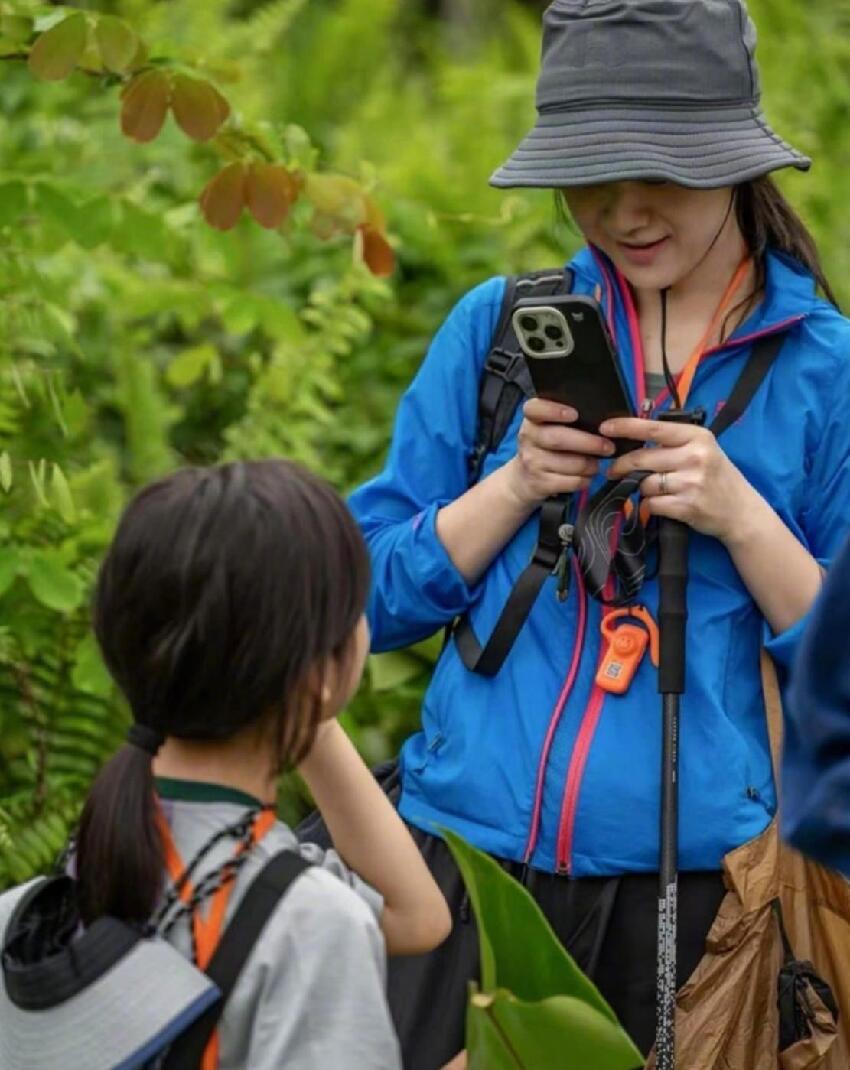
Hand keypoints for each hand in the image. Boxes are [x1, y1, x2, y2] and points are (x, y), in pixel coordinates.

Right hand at [505, 398, 615, 508]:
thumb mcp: (546, 428)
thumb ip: (565, 419)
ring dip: (590, 465)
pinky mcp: (540, 483)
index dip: (554, 410)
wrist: (522, 479)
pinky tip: (587, 476)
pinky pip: (571, 482)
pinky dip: (584, 480)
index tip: (574, 414)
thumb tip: (602, 420)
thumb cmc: (544, 447)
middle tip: (608, 446)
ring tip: (597, 463)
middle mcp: (528, 439)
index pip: (535, 409)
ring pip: (569, 463)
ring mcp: (532, 462)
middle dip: (587, 443)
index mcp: (532, 420)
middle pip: (558, 439)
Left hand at [601, 417, 757, 541]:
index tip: (605, 428)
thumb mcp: (703, 449)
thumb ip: (673, 442)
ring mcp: (690, 482)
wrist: (741, 511)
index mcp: (697, 437)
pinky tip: (664, 503)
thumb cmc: (717, 476)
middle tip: (613, 470)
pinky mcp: (686, 506)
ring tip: (657, 489)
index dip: (625, 427)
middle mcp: (694, 456)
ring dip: (642, 488)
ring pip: (644, 484)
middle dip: (621, 466)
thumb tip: (631, 438)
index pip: (653, 428)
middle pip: (641, 459)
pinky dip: (651, 505)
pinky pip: (651, 504)